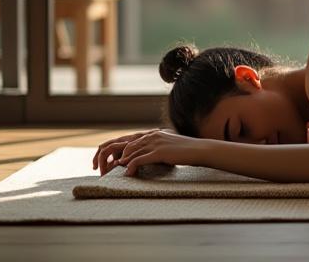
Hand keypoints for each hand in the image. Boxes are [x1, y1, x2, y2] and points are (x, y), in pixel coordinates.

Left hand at [96, 128, 216, 176]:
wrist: (200, 150)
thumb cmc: (186, 151)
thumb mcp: (170, 147)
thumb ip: (158, 148)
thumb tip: (150, 157)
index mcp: (154, 134)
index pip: (131, 141)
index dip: (121, 152)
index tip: (114, 162)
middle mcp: (152, 136)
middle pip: (127, 146)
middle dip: (117, 158)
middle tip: (109, 169)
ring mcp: (155, 143)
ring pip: (131, 153)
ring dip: (121, 164)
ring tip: (115, 173)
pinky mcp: (159, 152)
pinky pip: (139, 160)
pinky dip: (131, 167)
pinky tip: (128, 174)